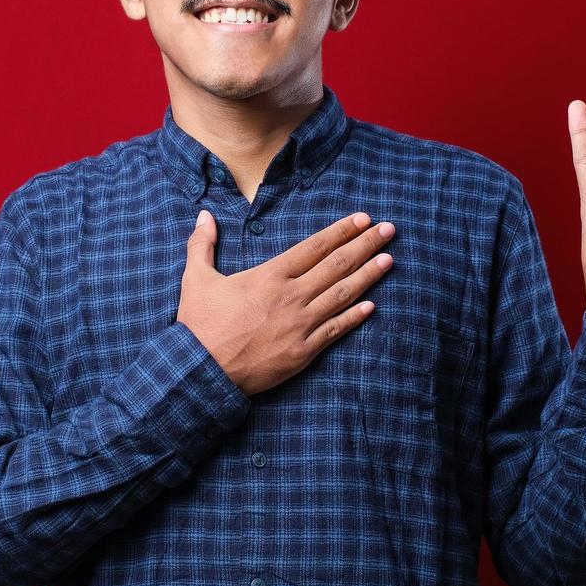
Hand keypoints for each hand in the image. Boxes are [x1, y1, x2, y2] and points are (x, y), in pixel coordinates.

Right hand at [177, 210, 395, 395]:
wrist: (202, 370)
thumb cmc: (199, 324)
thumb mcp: (196, 278)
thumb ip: (202, 244)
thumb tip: (204, 215)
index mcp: (271, 275)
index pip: (315, 246)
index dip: (341, 231)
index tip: (362, 219)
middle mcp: (292, 296)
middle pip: (337, 265)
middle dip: (365, 245)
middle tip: (388, 230)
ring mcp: (301, 324)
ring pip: (343, 294)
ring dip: (368, 275)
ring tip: (389, 260)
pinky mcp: (303, 351)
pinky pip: (336, 330)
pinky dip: (355, 316)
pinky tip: (371, 305)